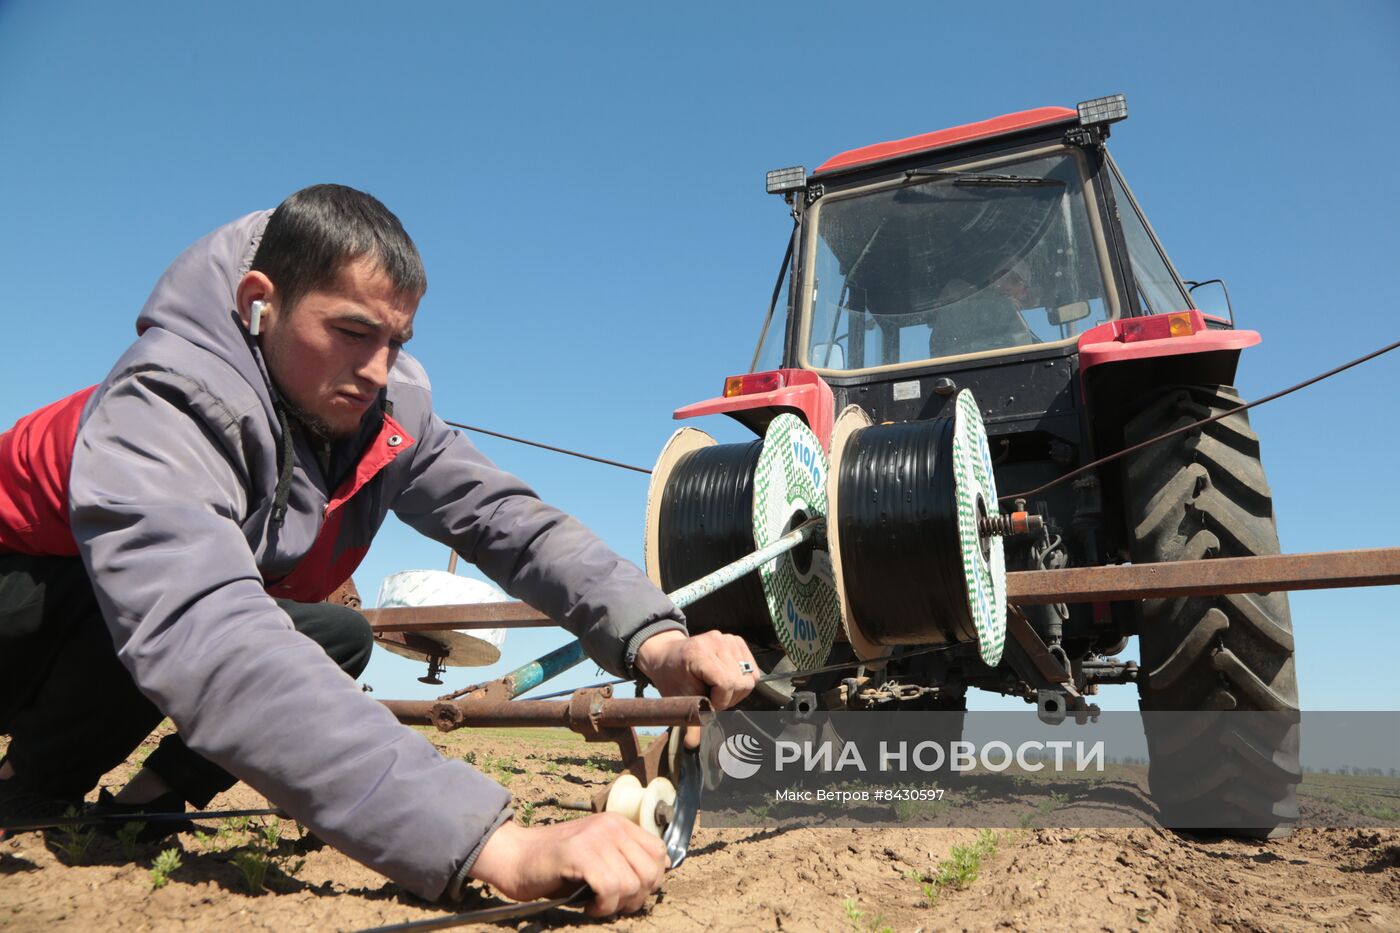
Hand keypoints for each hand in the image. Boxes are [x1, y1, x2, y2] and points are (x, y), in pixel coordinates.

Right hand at [469, 814, 666, 916]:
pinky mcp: (580, 853)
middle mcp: (610, 825)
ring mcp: (595, 837)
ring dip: (617, 905)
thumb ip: (622, 860)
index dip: (651, 880)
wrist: (513, 857)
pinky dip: (603, 906)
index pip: (658, 852)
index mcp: (617, 823)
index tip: (628, 894)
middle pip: (650, 872)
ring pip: (632, 883)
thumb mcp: (596, 854)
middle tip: (611, 904)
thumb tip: (653, 881)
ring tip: (597, 904)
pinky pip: (610, 888)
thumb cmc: (554, 864)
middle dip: (635, 898)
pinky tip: (588, 906)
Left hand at [634, 630, 758, 745]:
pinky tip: (726, 680)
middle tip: (712, 698)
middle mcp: (716, 641)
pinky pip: (752, 668)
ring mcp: (728, 638)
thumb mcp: (677, 699)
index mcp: (699, 652)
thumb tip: (692, 745)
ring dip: (736, 690)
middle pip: (741, 681)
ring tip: (718, 690)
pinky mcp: (736, 640)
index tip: (707, 704)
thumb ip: (690, 720)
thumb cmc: (671, 677)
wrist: (667, 655)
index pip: (726, 682)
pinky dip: (742, 679)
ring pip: (750, 677)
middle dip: (729, 697)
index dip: (720, 700)